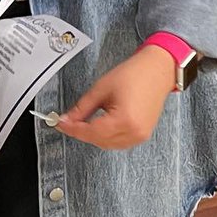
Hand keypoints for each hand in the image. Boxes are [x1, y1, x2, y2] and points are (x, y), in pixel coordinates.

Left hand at [56, 46, 173, 149]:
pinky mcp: (143, 134)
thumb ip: (81, 108)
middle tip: (66, 122)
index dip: (72, 129)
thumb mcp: (100, 89)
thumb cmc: (134, 75)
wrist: (156, 71)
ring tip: (80, 123)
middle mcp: (135, 132)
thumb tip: (67, 119)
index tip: (59, 124)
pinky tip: (96, 127)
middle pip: (98, 140)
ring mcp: (141, 135)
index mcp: (125, 120)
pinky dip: (105, 137)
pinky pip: (119, 142)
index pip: (91, 132)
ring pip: (107, 144)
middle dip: (80, 132)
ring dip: (92, 136)